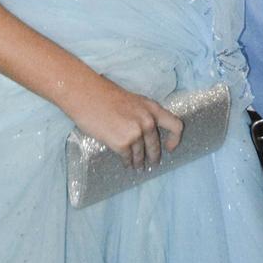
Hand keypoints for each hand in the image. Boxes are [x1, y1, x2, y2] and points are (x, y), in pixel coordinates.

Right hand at [69, 73, 183, 169]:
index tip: (169, 148)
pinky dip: (127, 162)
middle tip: (151, 164)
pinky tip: (125, 163)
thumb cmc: (105, 95)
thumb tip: (145, 132)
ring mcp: (136, 132)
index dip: (175, 139)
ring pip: (141, 154)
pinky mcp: (122, 143)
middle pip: (155, 145)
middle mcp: (148, 120)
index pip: (176, 125)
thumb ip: (142, 115)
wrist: (86, 95)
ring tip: (136, 167)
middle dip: (153, 157)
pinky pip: (127, 158)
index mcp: (151, 107)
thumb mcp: (132, 101)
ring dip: (138, 162)